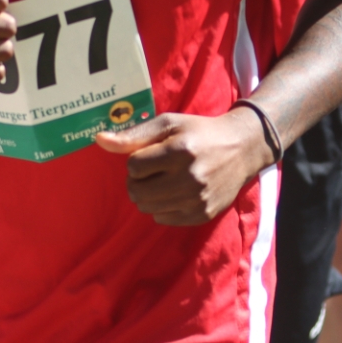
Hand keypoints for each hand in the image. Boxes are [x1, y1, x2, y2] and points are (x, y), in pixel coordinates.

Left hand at [92, 109, 272, 224]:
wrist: (241, 149)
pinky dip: (161, 207)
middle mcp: (190, 178)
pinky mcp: (202, 214)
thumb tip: (99, 140)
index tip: (150, 154)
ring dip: (147, 195)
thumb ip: (133, 134)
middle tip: (149, 171)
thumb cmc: (199, 132)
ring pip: (147, 208)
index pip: (133, 166)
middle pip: (137, 191)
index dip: (136, 160)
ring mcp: (197, 199)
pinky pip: (163, 219)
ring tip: (162, 181)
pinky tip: (174, 192)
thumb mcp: (168, 124)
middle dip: (136, 181)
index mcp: (180, 151)